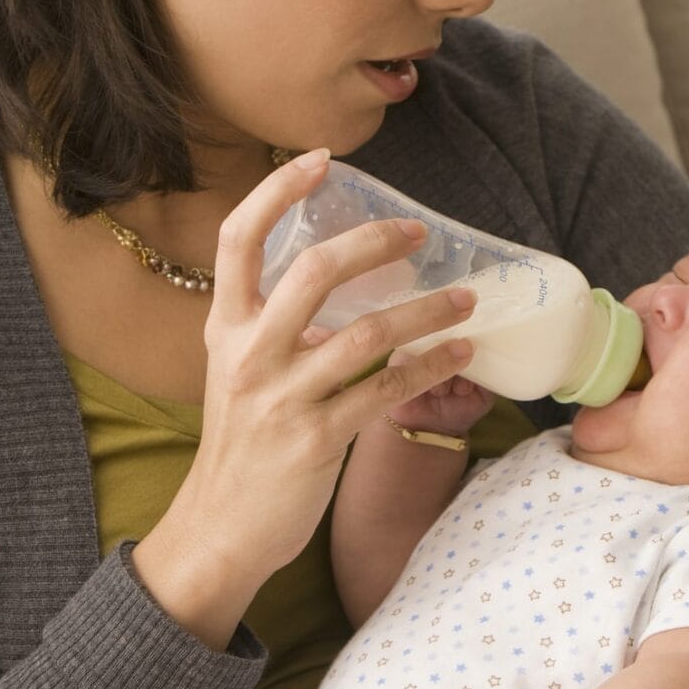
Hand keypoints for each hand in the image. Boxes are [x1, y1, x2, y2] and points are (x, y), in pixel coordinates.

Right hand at [136, 150, 478, 644]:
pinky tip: (460, 355)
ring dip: (426, 310)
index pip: (237, 239)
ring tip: (466, 299)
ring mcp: (283, 396)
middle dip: (376, 243)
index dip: (277, 192)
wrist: (221, 529)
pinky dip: (430, 367)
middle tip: (420, 234)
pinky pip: (386, 390)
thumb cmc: (243, 446)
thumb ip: (281, 330)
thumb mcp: (242, 375)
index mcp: (225, 327)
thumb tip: (346, 291)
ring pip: (367, 332)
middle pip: (315, 270)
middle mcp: (249, 353)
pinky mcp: (317, 438)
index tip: (320, 160)